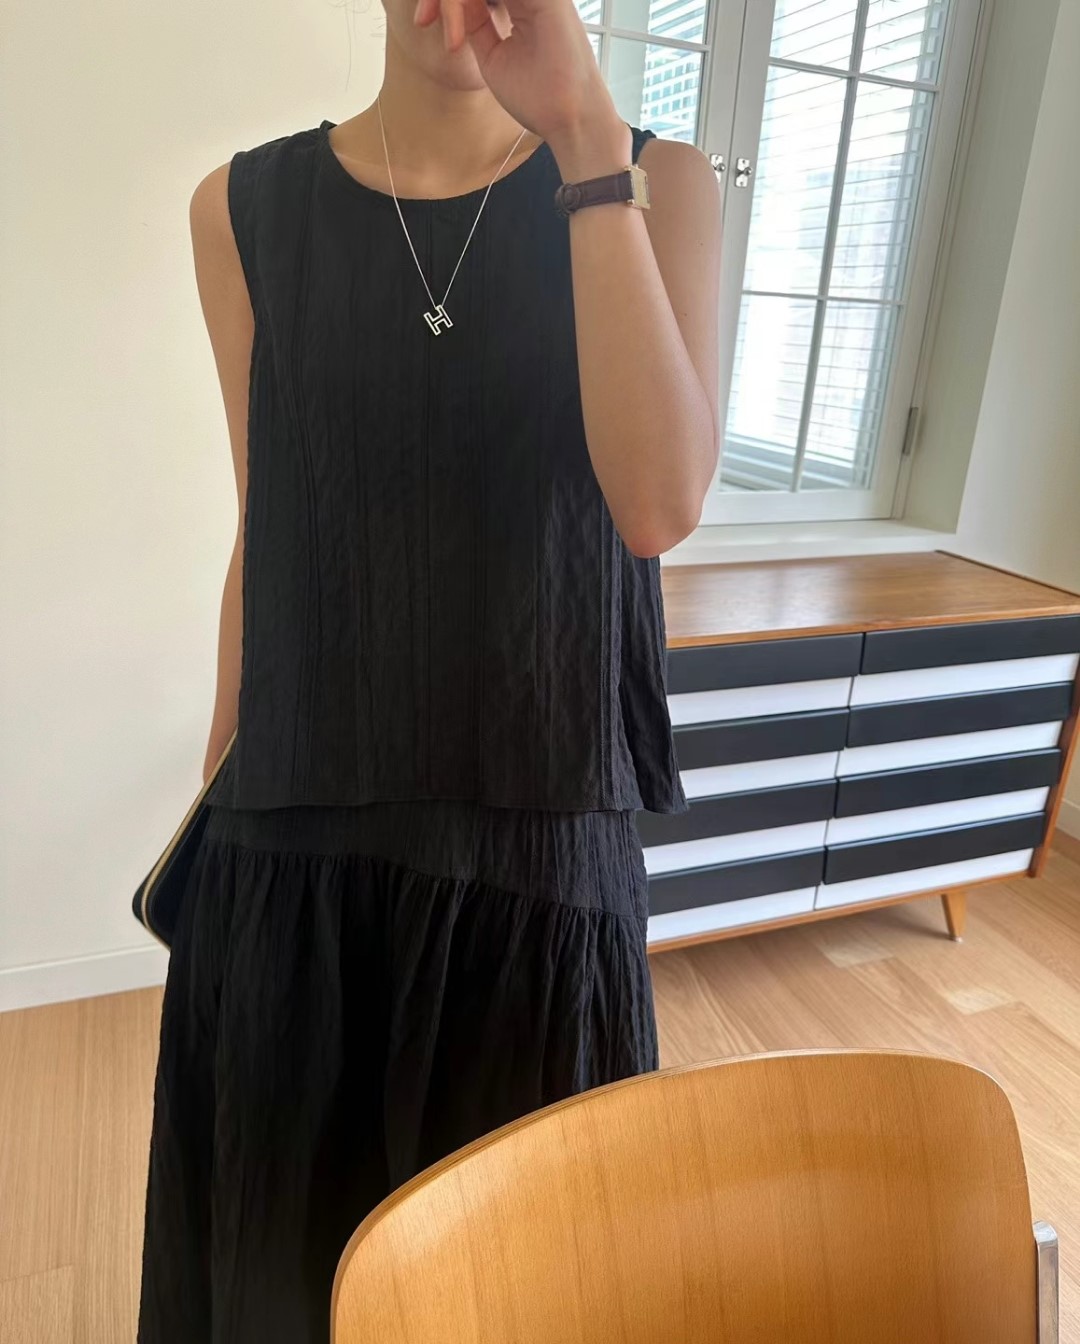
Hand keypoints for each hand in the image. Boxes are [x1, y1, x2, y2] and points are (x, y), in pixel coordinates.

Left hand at [414, 0, 628, 161]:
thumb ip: (476, 24)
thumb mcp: (493, 55)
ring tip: (429, 16)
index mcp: (525, 3)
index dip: (447, 1)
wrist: (568, 119)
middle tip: (422, 18)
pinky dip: (464, 1)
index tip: (423, 21)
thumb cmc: (540, 98)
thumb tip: (455, 2)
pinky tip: (452, 10)